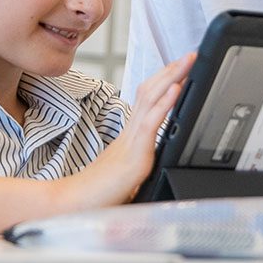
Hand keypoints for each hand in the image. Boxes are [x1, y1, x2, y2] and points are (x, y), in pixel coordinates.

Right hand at [66, 53, 194, 209]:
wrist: (72, 208)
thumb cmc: (96, 197)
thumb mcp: (125, 178)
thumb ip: (136, 168)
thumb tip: (147, 172)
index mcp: (129, 137)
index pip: (148, 100)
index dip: (163, 81)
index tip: (179, 68)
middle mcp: (130, 134)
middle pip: (150, 91)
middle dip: (171, 71)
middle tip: (189, 54)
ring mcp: (131, 141)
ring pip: (152, 98)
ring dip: (172, 77)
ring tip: (187, 60)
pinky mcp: (135, 154)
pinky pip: (152, 122)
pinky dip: (165, 102)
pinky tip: (176, 88)